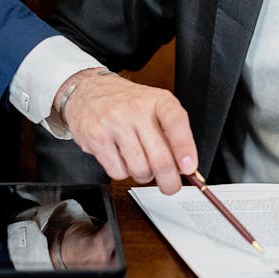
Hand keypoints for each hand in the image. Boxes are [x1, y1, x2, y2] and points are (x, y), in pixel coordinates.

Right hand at [58, 69, 196, 193]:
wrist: (89, 91)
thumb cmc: (127, 103)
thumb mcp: (155, 107)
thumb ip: (172, 133)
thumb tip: (183, 166)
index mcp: (157, 100)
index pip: (175, 121)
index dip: (184, 147)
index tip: (189, 167)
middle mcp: (136, 109)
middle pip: (159, 157)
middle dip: (169, 181)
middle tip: (171, 186)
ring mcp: (115, 122)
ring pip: (139, 169)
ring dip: (144, 175)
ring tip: (141, 163)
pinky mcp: (96, 137)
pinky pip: (118, 172)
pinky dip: (123, 173)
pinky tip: (121, 158)